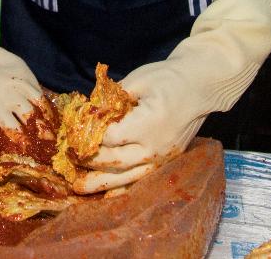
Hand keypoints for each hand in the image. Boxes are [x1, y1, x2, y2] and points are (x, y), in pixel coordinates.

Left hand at [71, 58, 206, 192]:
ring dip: (102, 183)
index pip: (109, 137)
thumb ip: (112, 99)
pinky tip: (108, 193)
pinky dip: (124, 188)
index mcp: (148, 124)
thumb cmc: (170, 77)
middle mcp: (156, 147)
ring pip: (128, 177)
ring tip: (79, 187)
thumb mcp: (138, 80)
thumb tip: (89, 112)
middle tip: (68, 157)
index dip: (89, 135)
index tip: (73, 131)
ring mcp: (164, 158)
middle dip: (89, 160)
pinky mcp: (168, 161)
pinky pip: (142, 179)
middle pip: (114, 161)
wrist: (203, 84)